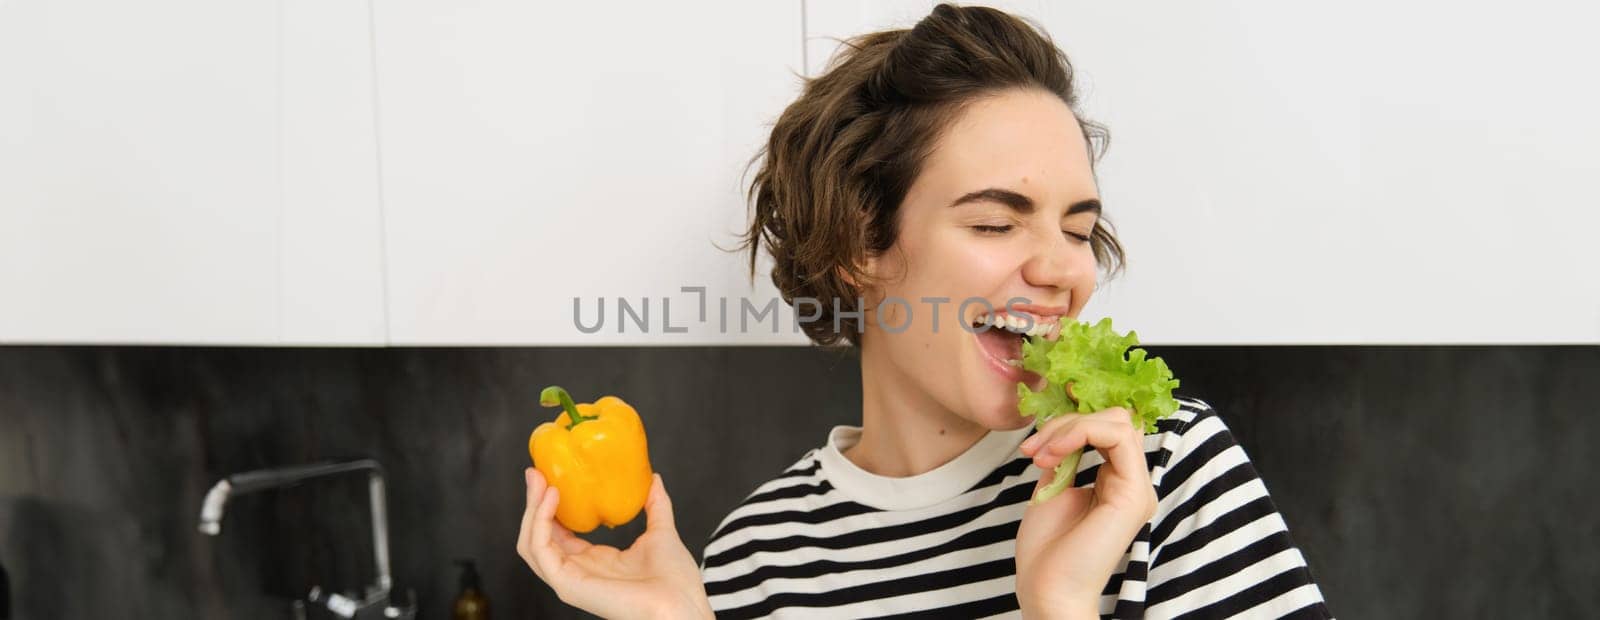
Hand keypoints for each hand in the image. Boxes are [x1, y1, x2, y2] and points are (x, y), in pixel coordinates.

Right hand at [516, 468, 713, 618]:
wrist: (682, 605)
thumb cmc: (675, 583)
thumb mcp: (661, 533)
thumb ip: (655, 506)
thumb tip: (653, 479)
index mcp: (594, 562)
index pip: (557, 532)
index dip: (550, 505)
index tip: (549, 475)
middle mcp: (577, 571)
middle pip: (538, 536)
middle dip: (533, 503)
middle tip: (535, 473)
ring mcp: (569, 580)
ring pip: (532, 543)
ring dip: (532, 509)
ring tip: (541, 481)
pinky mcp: (568, 585)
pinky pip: (540, 551)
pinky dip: (540, 522)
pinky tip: (552, 498)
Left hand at [1014, 407, 1158, 618]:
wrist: (1047, 588)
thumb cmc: (1047, 549)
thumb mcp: (1054, 488)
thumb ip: (1066, 457)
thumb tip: (1064, 428)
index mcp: (1117, 483)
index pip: (1109, 428)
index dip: (1072, 422)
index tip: (1033, 442)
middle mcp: (1134, 484)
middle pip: (1116, 419)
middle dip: (1068, 422)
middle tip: (1033, 448)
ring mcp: (1137, 489)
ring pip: (1118, 422)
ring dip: (1069, 427)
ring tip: (1039, 453)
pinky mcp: (1133, 494)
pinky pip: (1117, 437)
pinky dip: (1080, 433)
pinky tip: (1053, 453)